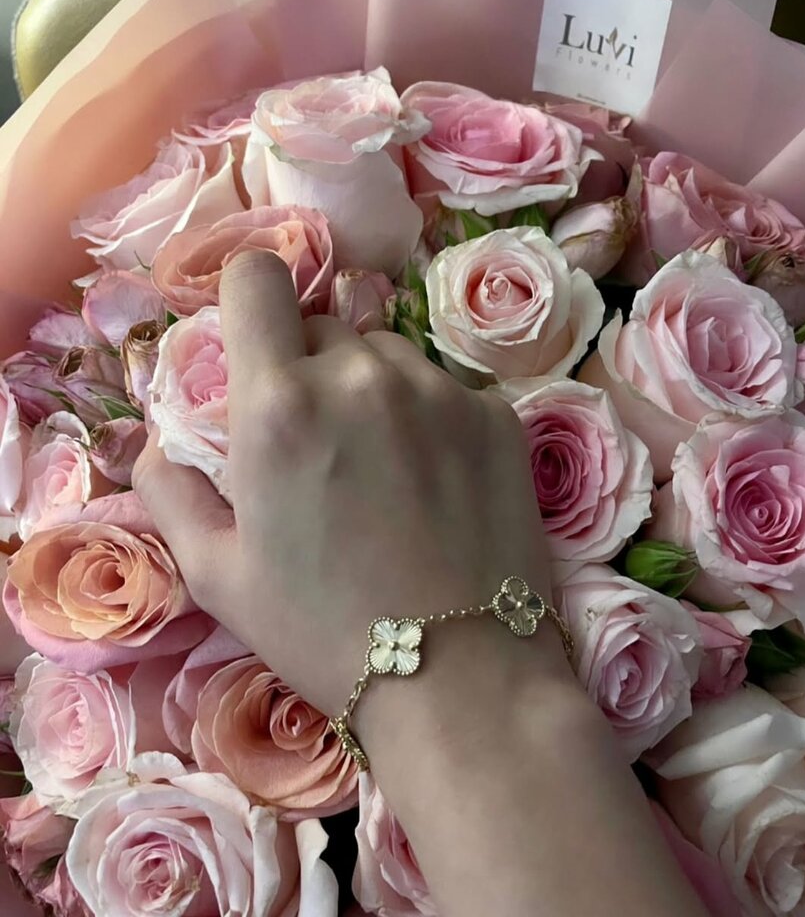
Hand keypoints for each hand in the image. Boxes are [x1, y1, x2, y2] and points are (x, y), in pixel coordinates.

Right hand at [134, 251, 561, 718]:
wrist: (462, 678)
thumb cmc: (322, 630)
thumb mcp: (216, 574)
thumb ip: (169, 488)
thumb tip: (157, 440)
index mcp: (282, 403)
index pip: (257, 277)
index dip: (247, 300)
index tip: (253, 346)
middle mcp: (363, 374)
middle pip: (322, 326)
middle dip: (307, 369)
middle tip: (318, 447)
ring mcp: (441, 389)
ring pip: (386, 356)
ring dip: (370, 392)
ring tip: (382, 473)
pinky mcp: (497, 413)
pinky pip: (445, 389)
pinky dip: (431, 420)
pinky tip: (436, 487)